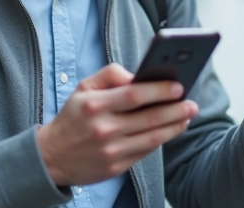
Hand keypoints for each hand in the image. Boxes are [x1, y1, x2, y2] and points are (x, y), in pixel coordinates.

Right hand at [36, 63, 198, 186]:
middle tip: (192, 103)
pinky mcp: (116, 167)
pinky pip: (145, 151)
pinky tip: (171, 130)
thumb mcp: (83, 88)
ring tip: (187, 116)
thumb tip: (138, 76)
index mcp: (94, 105)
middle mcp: (103, 129)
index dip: (160, 90)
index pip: (134, 95)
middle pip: (149, 118)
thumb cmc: (73, 116)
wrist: (51, 156)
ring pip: (152, 137)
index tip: (178, 86)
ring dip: (175, 126)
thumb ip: (110, 75)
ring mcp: (110, 151)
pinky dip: (161, 140)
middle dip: (176, 109)